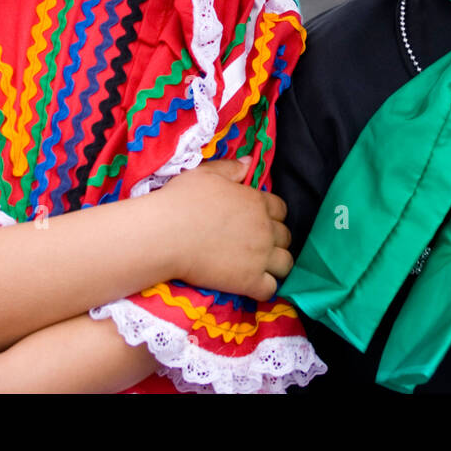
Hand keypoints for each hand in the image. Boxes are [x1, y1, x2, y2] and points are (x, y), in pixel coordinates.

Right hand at [153, 156, 292, 300]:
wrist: (164, 234)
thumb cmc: (181, 201)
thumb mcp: (205, 174)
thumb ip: (230, 168)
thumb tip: (248, 162)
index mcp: (256, 202)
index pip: (281, 209)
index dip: (272, 216)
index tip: (258, 222)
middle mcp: (264, 228)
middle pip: (286, 237)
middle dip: (276, 241)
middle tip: (257, 246)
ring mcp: (260, 256)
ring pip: (286, 264)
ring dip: (276, 266)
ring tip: (259, 268)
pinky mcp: (249, 281)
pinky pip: (271, 289)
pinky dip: (264, 289)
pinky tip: (252, 286)